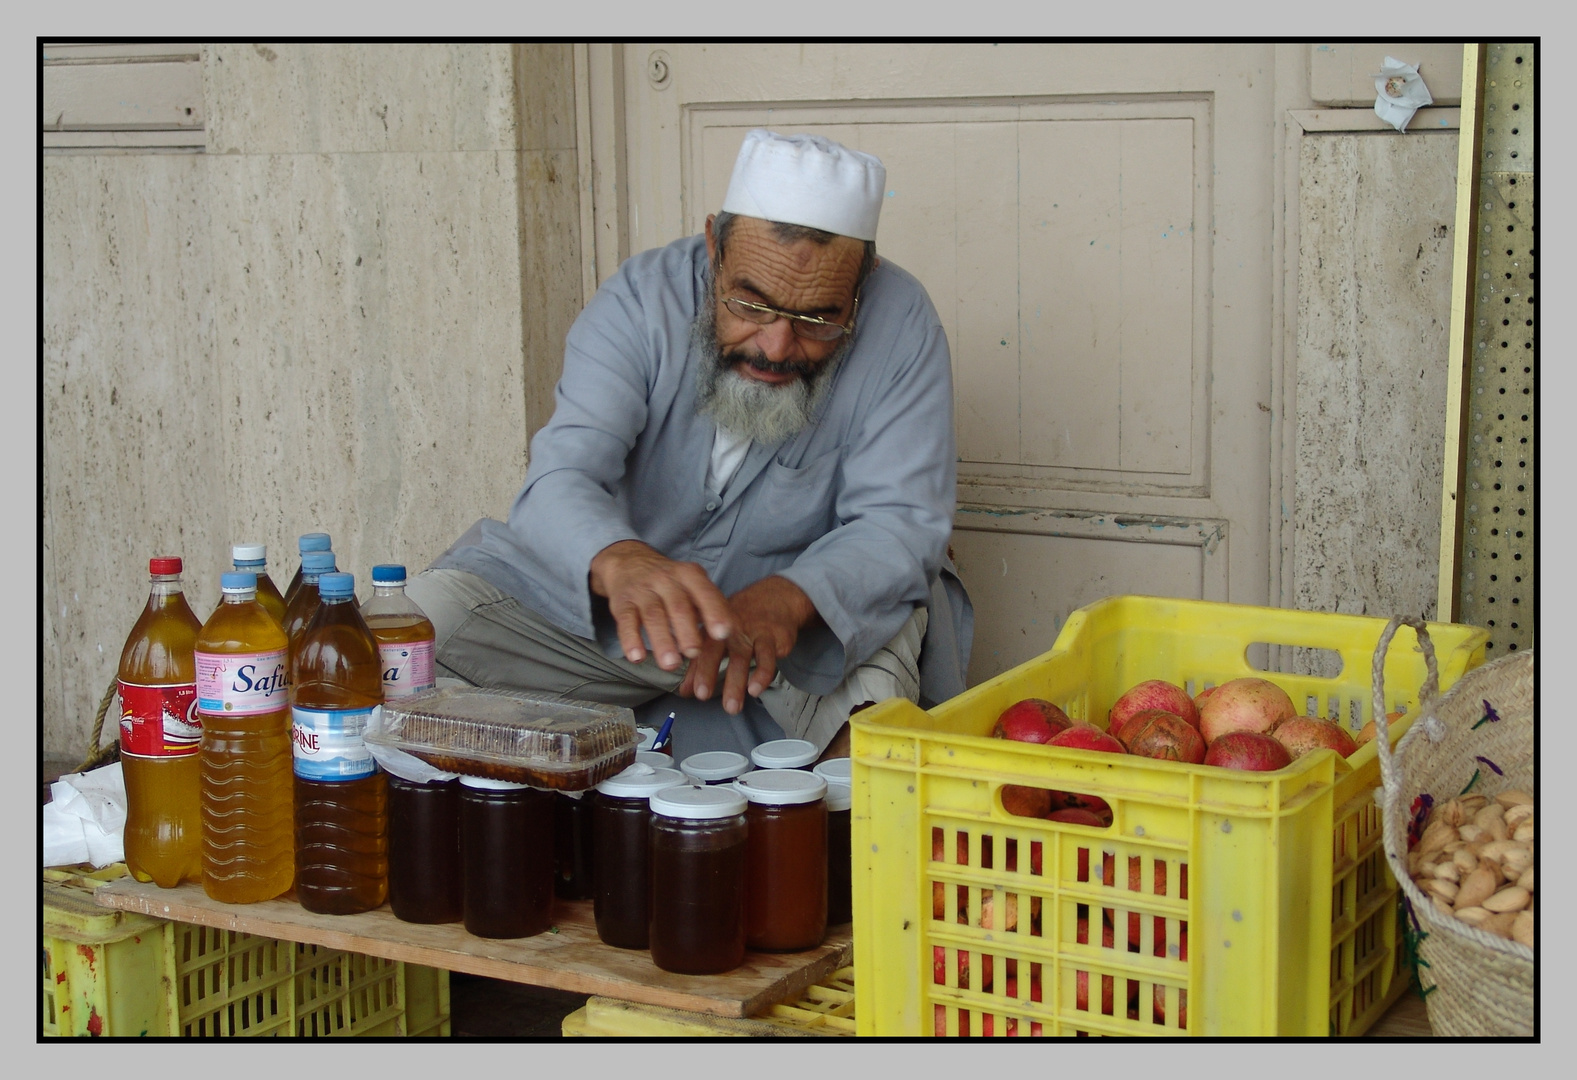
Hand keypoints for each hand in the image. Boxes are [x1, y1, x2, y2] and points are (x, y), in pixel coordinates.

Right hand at [589, 540, 733, 669]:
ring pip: (653, 615)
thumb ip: (711, 606)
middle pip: (678, 606)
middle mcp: (666, 579)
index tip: (723, 634)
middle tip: (694, 653)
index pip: (704, 592)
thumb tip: (734, 635)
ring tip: (671, 665)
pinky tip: (637, 658)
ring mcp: (642, 590)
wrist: (629, 562)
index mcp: (689, 575)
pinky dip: (631, 640)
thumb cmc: (671, 583)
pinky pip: (625, 621)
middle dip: (687, 631)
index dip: (714, 612)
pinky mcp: (621, 603)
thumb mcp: (693, 585)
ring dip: (663, 641)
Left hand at [679, 576, 818, 713]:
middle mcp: (730, 629)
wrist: (777, 597)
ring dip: (736, 683)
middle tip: (702, 695)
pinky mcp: (774, 637)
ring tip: (732, 707)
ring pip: (742, 657)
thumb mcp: (720, 636)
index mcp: (714, 628)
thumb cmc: (742, 621)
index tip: (689, 692)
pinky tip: (755, 690)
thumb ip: (701, 663)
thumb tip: (685, 692)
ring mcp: (752, 632)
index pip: (699, 649)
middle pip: (715, 650)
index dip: (693, 670)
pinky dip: (762, 674)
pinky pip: (768, 657)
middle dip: (708, 672)